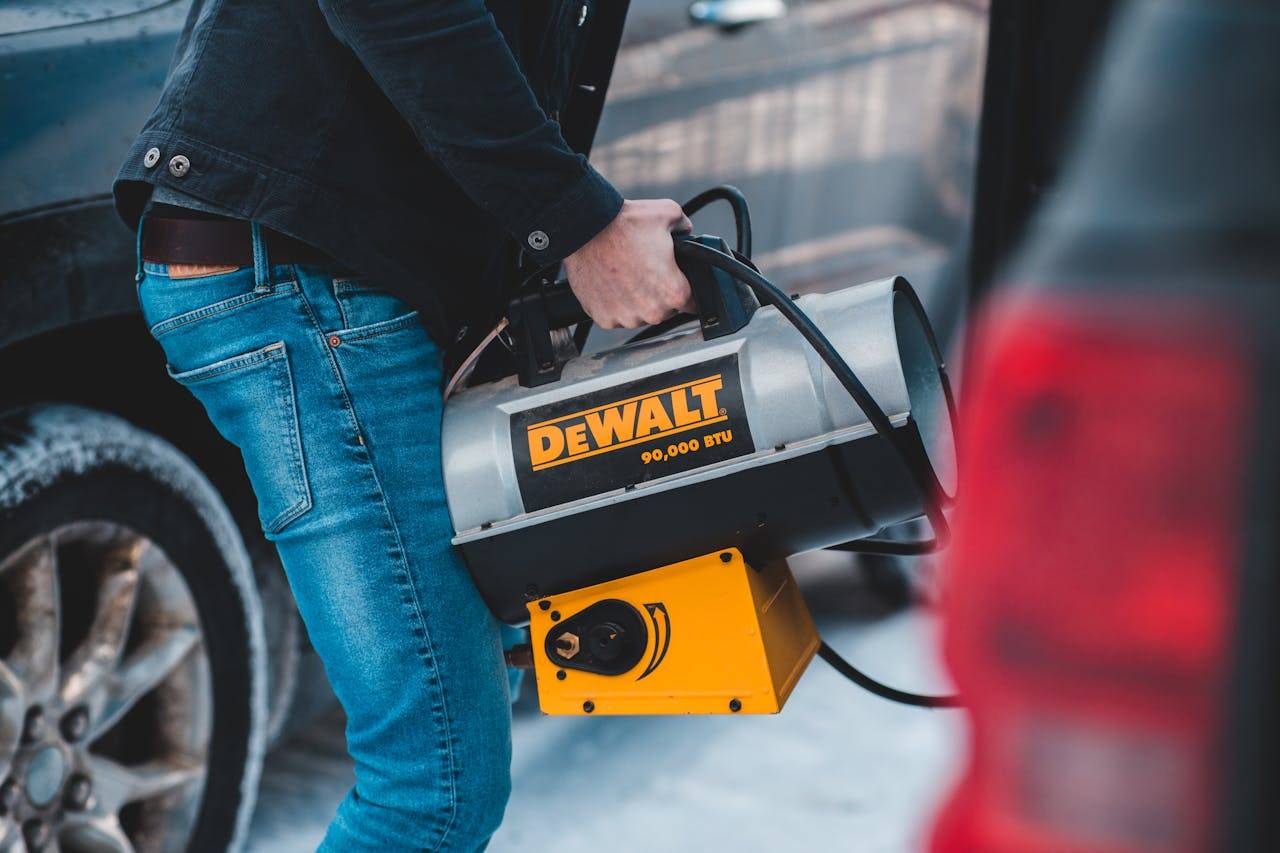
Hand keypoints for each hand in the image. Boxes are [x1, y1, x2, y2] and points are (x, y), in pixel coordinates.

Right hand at [562, 199, 694, 328]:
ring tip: (626, 274)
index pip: (692, 303)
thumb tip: (686, 231)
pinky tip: (611, 282)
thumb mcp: (668, 213)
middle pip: (664, 310)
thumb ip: (685, 226)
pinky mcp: (604, 318)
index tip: (676, 281)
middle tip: (646, 270)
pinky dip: (614, 303)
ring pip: (639, 315)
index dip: (685, 289)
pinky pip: (615, 315)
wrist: (585, 228)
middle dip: (659, 293)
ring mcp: (626, 317)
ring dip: (636, 300)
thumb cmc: (624, 223)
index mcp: (673, 292)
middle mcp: (651, 312)